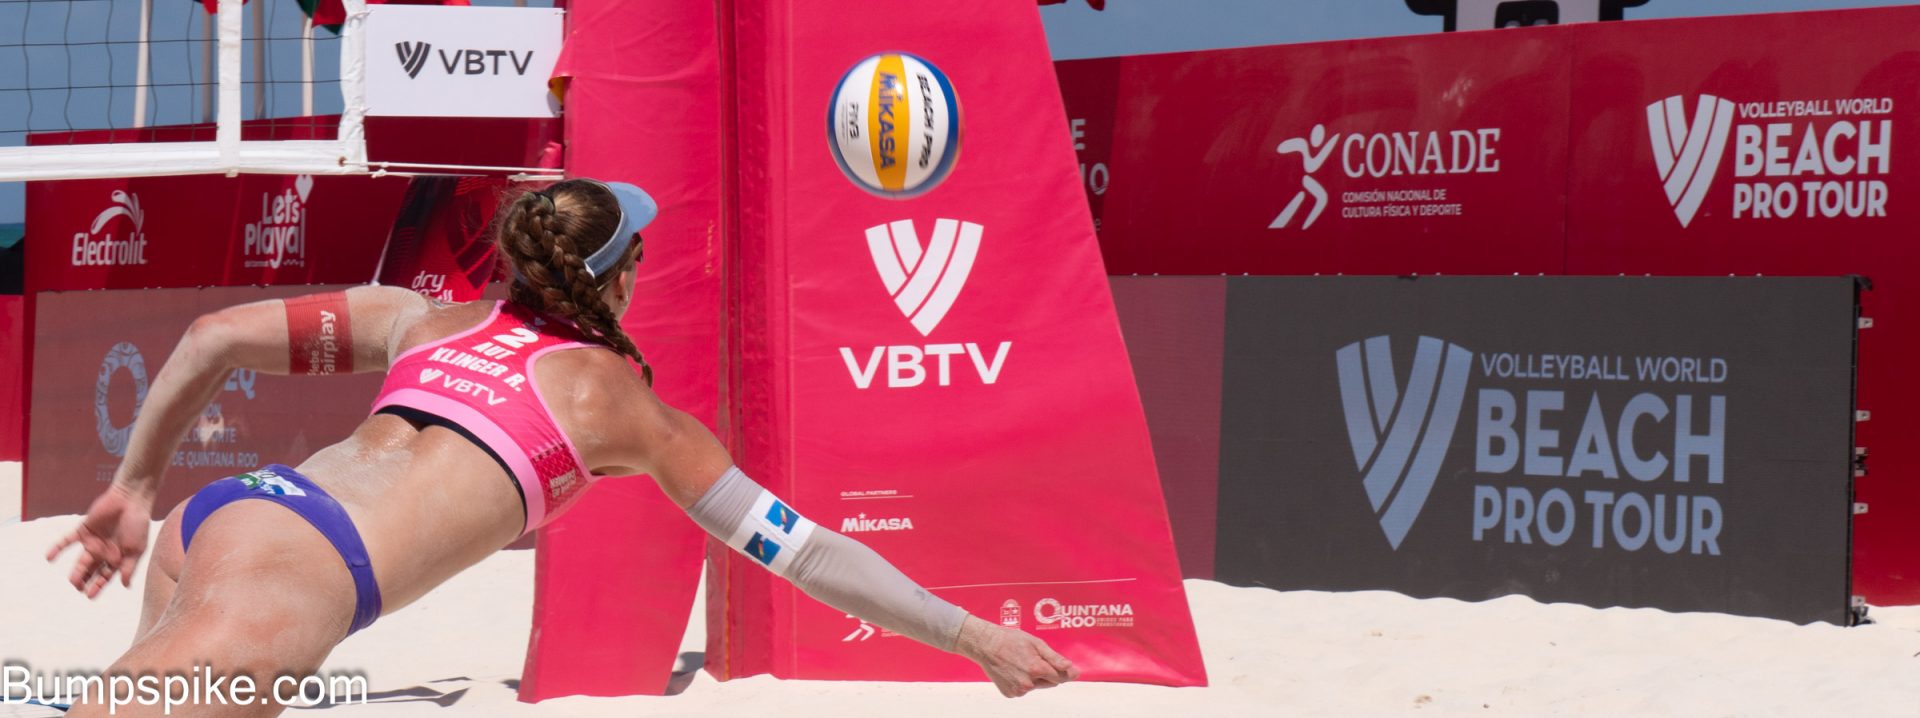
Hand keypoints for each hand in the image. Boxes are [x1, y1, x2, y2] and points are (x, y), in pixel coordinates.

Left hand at [46, 482, 153, 597]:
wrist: (130, 500)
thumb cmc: (138, 524)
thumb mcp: (136, 549)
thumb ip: (129, 567)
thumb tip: (125, 586)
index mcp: (117, 557)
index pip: (105, 575)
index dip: (98, 586)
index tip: (90, 596)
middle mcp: (104, 551)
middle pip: (92, 570)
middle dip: (86, 581)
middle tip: (79, 589)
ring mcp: (93, 541)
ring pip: (81, 560)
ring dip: (76, 571)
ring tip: (72, 581)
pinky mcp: (83, 530)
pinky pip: (67, 541)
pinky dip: (58, 549)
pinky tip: (49, 558)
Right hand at [955, 615, 1078, 697]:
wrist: (986, 645)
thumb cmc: (1010, 640)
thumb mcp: (1036, 643)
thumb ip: (1055, 658)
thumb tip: (1071, 669)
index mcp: (1036, 669)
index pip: (1060, 677)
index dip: (1062, 670)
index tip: (1063, 666)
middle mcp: (1028, 683)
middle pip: (1050, 683)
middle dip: (1047, 673)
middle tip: (1034, 658)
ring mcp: (1018, 690)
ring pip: (1036, 686)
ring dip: (1034, 678)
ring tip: (1021, 662)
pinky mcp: (1010, 694)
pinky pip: (1024, 689)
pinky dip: (1022, 681)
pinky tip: (1014, 670)